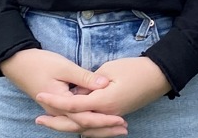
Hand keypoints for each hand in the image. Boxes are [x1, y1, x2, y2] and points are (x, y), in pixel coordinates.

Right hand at [0, 49, 126, 134]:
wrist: (18, 63)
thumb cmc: (40, 63)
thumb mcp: (64, 67)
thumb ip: (84, 78)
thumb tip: (104, 84)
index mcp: (60, 104)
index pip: (86, 117)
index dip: (104, 119)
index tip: (121, 119)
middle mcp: (58, 112)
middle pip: (83, 126)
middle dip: (104, 129)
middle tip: (124, 129)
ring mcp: (56, 111)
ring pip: (78, 125)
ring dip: (97, 128)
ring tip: (115, 129)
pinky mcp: (57, 106)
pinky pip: (74, 119)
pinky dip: (87, 123)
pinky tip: (98, 122)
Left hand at [34, 56, 170, 135]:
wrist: (159, 75)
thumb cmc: (135, 68)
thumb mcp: (110, 69)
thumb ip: (90, 83)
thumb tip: (77, 93)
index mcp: (104, 102)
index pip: (73, 105)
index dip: (54, 100)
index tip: (39, 94)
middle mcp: (107, 113)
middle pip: (76, 124)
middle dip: (56, 122)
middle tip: (38, 119)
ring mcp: (113, 116)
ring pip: (86, 129)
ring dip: (68, 127)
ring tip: (51, 123)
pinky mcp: (117, 114)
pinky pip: (96, 126)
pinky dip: (84, 127)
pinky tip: (76, 125)